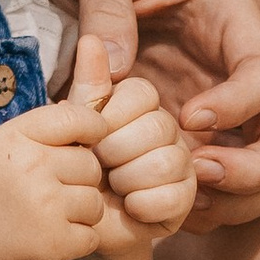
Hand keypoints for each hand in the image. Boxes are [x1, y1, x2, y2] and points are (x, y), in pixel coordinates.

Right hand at [0, 88, 107, 259]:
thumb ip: (34, 131)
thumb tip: (85, 114)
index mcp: (16, 140)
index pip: (76, 118)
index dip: (94, 128)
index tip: (90, 141)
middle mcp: (32, 168)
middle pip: (91, 165)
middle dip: (80, 179)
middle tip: (55, 192)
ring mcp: (45, 207)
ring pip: (94, 203)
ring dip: (80, 213)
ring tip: (51, 218)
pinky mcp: (53, 244)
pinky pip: (90, 237)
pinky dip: (76, 242)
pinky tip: (51, 239)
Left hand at [29, 0, 259, 228]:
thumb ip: (103, 0)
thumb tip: (116, 65)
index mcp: (230, 16)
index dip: (240, 104)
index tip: (188, 116)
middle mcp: (236, 70)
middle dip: (257, 169)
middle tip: (197, 174)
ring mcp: (220, 112)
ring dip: (232, 200)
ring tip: (176, 200)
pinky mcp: (192, 143)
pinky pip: (220, 193)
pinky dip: (197, 209)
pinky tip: (153, 204)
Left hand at [64, 34, 197, 257]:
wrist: (73, 215)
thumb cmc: (73, 164)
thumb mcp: (75, 120)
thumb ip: (89, 82)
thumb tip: (92, 43)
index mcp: (142, 101)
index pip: (141, 93)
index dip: (113, 116)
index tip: (94, 132)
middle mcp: (169, 125)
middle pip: (158, 126)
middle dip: (116, 151)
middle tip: (98, 162)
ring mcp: (182, 161)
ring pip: (168, 161)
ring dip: (129, 179)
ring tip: (113, 185)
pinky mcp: (187, 196)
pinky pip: (177, 196)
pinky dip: (144, 204)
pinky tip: (130, 206)